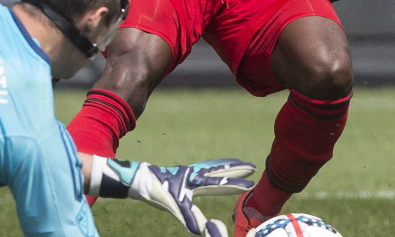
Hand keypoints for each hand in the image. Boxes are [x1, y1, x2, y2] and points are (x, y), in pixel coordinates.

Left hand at [128, 159, 255, 236]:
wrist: (141, 180)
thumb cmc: (157, 192)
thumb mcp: (174, 207)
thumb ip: (190, 218)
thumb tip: (202, 231)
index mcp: (194, 180)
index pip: (219, 183)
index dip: (235, 185)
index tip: (251, 185)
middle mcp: (194, 173)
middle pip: (220, 170)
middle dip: (236, 170)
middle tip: (253, 167)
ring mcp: (190, 171)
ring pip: (213, 167)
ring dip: (227, 166)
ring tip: (240, 164)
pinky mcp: (185, 173)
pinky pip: (204, 168)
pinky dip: (215, 167)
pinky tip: (216, 170)